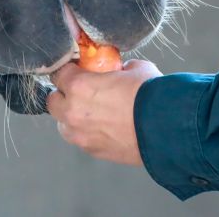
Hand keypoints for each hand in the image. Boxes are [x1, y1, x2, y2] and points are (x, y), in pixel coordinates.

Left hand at [47, 59, 162, 165]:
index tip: (76, 68)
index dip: (68, 69)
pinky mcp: (92, 150)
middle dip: (64, 94)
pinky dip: (86, 131)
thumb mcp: (135, 68)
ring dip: (71, 116)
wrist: (166, 128)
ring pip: (63, 123)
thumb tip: (120, 69)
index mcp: (79, 86)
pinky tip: (105, 126)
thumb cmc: (151, 95)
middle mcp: (73, 111)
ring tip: (92, 111)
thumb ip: (120, 68)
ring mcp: (80, 134)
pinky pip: (80, 138)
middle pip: (52, 100)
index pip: (58, 73)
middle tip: (80, 90)